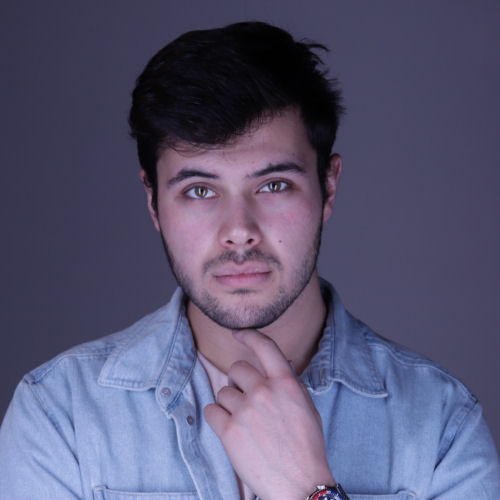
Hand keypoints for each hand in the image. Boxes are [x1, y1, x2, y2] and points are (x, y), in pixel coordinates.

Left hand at [204, 329, 334, 499]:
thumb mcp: (306, 407)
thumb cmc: (306, 447)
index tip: (238, 332)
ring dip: (229, 403)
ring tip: (244, 422)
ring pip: (223, 391)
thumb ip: (289, 382)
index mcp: (286, 383)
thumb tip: (280, 361)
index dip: (248, 335)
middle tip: (247, 399)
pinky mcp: (229, 431)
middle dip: (239, 381)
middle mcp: (265, 392)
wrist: (300, 485)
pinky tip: (230, 429)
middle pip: (237, 368)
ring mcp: (246, 411)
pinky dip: (217, 418)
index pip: (265, 346)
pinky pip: (211, 410)